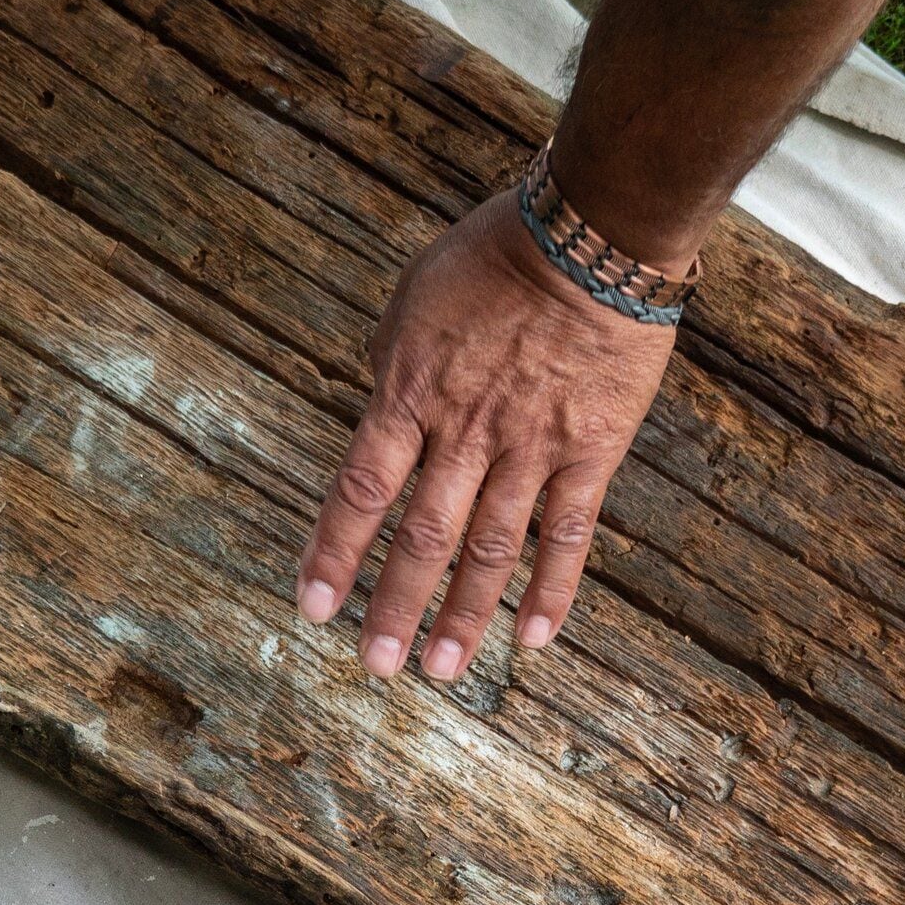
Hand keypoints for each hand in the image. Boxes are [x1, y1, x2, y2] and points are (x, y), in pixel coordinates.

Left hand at [296, 188, 675, 680]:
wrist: (591, 234)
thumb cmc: (495, 254)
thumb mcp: (414, 301)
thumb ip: (395, 369)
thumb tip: (382, 418)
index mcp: (411, 391)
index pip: (361, 488)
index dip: (335, 552)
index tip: (313, 607)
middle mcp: (466, 431)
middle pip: (423, 535)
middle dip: (395, 605)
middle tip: (376, 666)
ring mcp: (531, 446)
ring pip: (492, 548)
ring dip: (465, 615)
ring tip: (444, 669)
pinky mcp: (590, 450)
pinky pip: (568, 533)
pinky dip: (551, 588)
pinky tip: (533, 638)